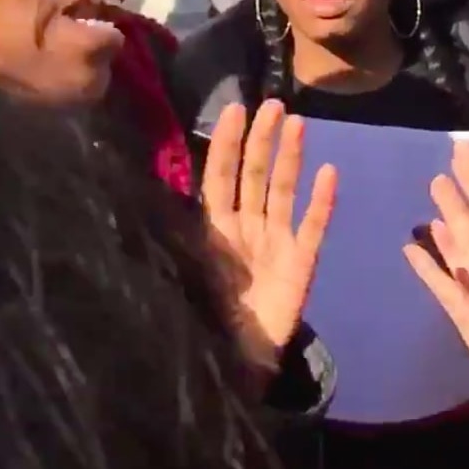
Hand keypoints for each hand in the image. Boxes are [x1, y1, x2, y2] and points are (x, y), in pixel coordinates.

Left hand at [203, 101, 336, 380]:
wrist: (236, 363)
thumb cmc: (204, 319)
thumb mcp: (182, 275)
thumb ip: (175, 241)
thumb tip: (140, 201)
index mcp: (215, 229)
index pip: (222, 176)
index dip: (228, 144)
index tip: (236, 109)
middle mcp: (247, 227)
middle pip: (256, 175)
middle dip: (263, 140)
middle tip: (274, 105)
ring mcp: (277, 242)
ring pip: (283, 191)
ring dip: (290, 158)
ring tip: (298, 124)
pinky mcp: (301, 262)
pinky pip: (312, 226)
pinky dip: (321, 201)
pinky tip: (328, 174)